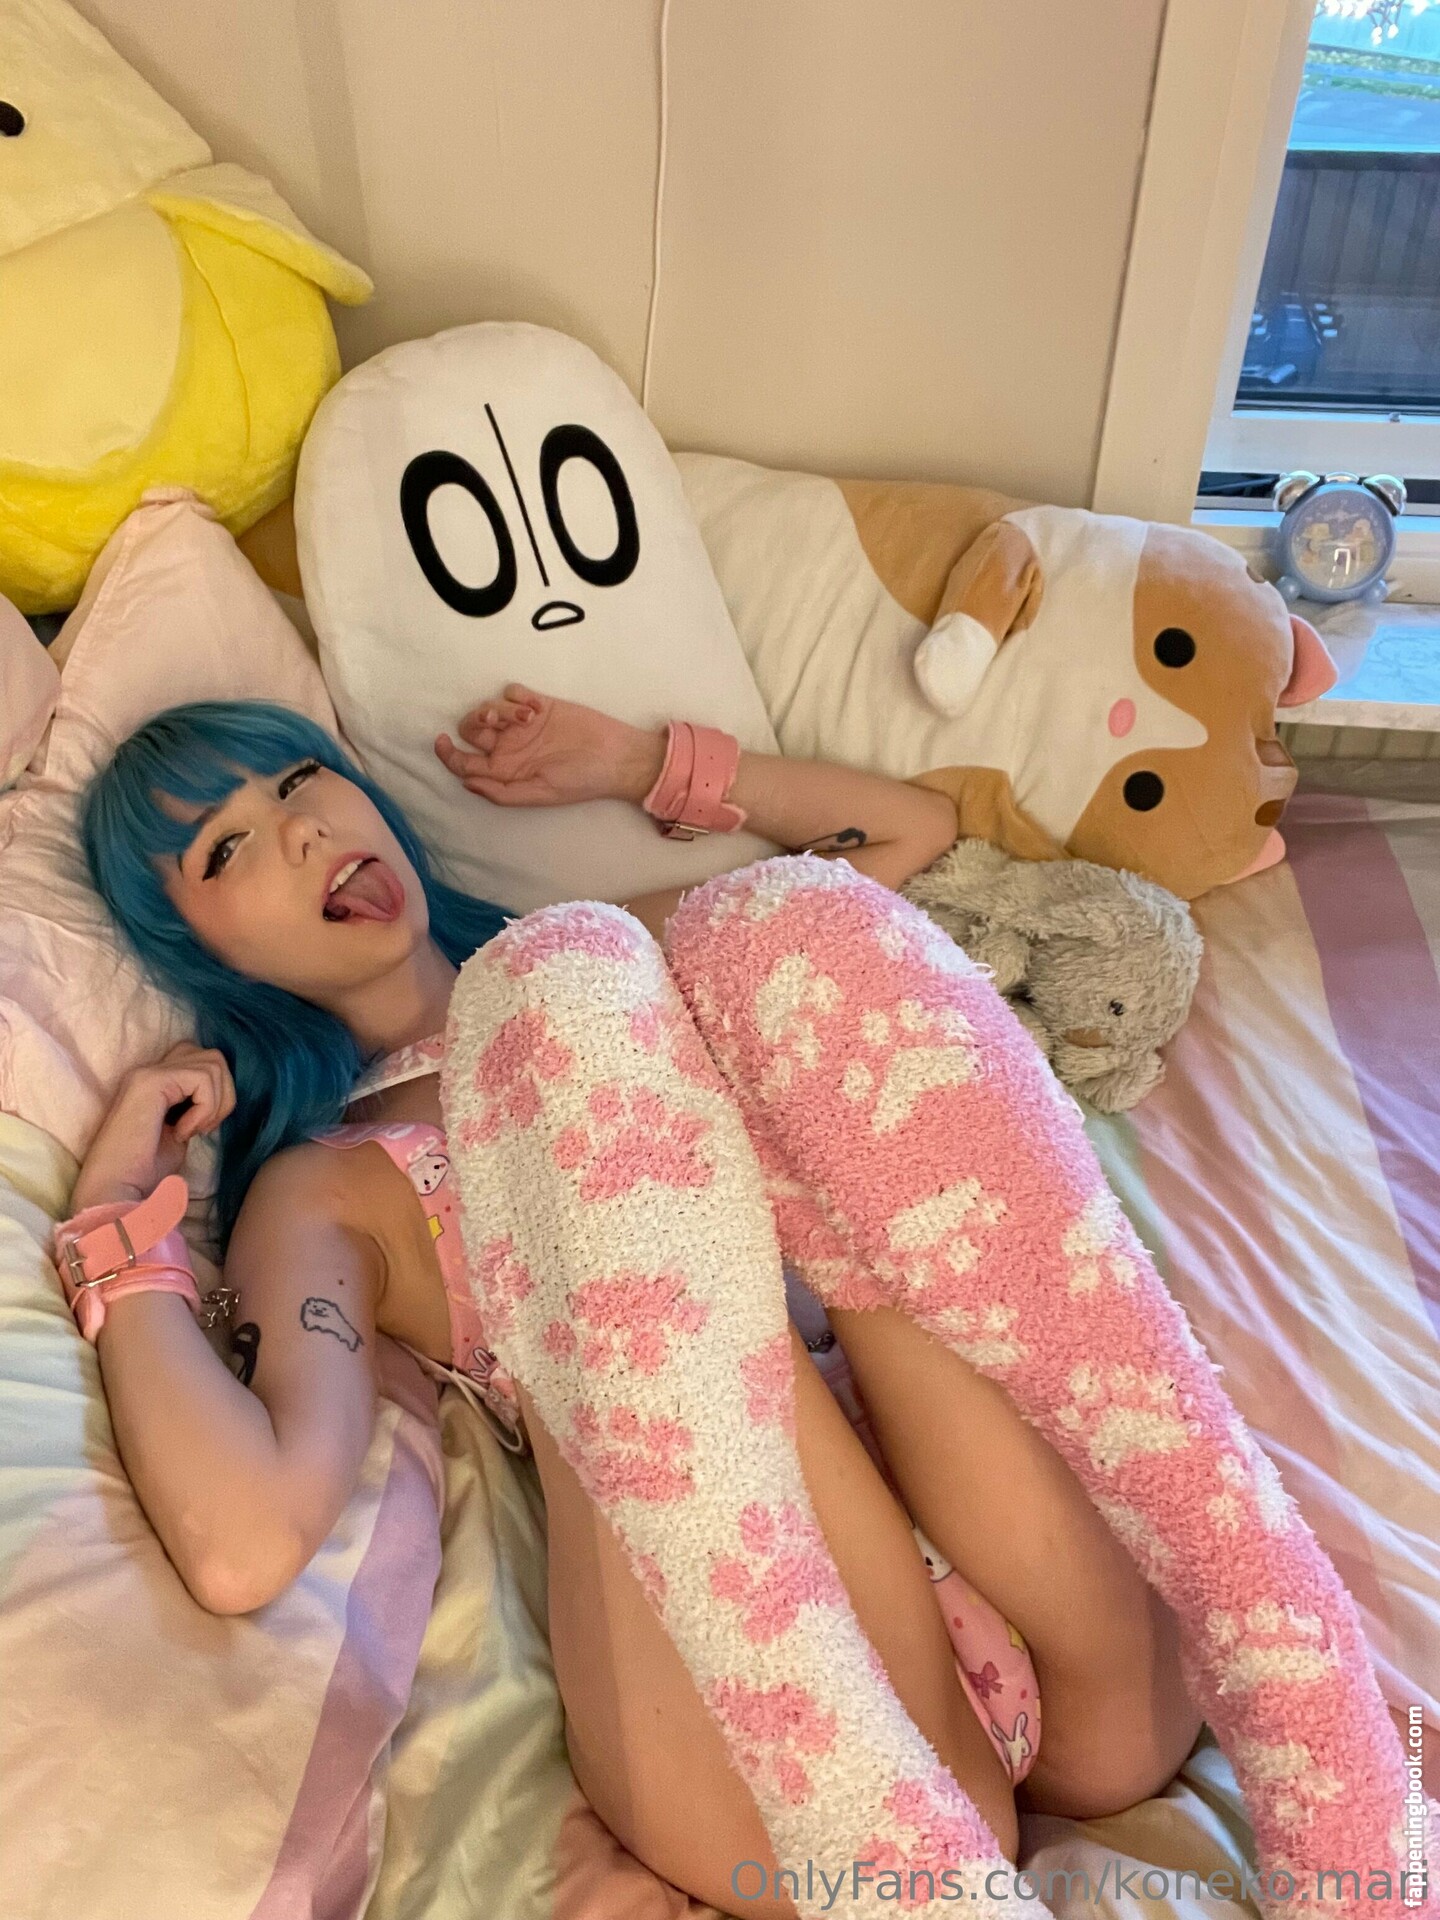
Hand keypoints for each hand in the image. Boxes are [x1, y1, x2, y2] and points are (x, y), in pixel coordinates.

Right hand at [70, 1044, 235, 1212]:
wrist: (115, 1191)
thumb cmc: (144, 1172)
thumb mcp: (180, 1132)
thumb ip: (196, 1108)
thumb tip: (222, 1098)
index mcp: (153, 1081)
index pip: (201, 1061)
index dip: (215, 1093)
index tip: (202, 1127)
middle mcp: (148, 1070)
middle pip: (212, 1056)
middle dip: (224, 1092)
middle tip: (204, 1127)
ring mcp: (147, 1072)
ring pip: (213, 1063)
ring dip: (214, 1103)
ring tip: (190, 1131)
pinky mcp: (151, 1081)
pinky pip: (202, 1079)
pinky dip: (204, 1109)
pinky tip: (182, 1133)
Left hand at [434, 684, 665, 808]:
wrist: (616, 756)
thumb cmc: (581, 780)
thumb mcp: (540, 794)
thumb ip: (501, 791)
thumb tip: (465, 782)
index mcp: (505, 771)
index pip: (465, 762)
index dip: (447, 754)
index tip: (441, 741)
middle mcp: (510, 747)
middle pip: (472, 730)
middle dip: (477, 722)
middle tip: (496, 720)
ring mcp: (524, 725)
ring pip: (491, 707)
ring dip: (501, 708)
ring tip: (529, 716)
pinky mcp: (540, 705)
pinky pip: (513, 691)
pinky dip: (517, 695)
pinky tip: (537, 707)